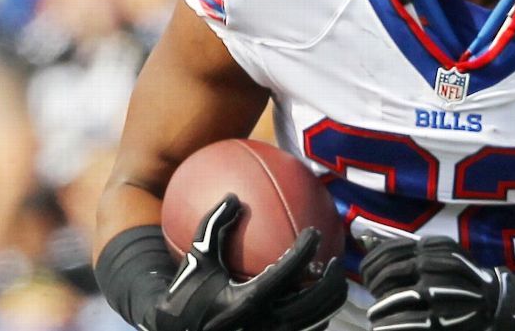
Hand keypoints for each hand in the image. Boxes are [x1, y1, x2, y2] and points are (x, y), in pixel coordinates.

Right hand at [153, 194, 337, 330]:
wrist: (180, 330)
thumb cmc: (189, 291)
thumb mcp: (197, 258)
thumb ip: (213, 226)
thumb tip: (233, 197)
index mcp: (247, 299)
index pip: (287, 272)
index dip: (305, 250)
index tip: (314, 232)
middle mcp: (264, 321)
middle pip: (313, 299)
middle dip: (330, 277)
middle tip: (333, 258)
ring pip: (318, 318)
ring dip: (331, 295)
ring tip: (331, 275)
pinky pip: (310, 329)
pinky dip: (321, 312)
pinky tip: (318, 296)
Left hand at [361, 235, 514, 330]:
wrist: (493, 299)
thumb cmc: (464, 277)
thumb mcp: (445, 254)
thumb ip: (419, 250)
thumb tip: (373, 243)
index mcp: (434, 245)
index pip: (391, 248)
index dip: (372, 262)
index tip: (366, 274)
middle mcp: (435, 261)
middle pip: (390, 269)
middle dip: (374, 283)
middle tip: (371, 293)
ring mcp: (436, 286)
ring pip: (395, 294)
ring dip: (380, 306)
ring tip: (374, 315)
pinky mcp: (438, 313)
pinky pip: (405, 318)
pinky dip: (389, 325)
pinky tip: (381, 328)